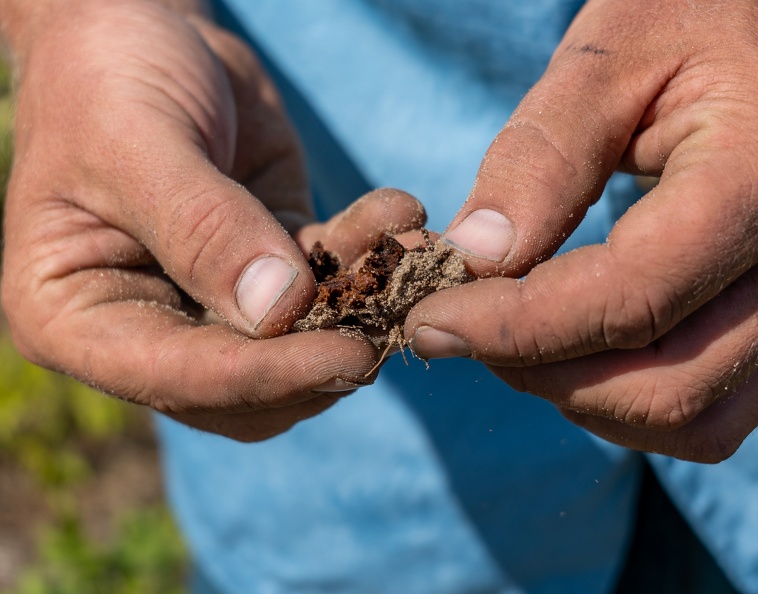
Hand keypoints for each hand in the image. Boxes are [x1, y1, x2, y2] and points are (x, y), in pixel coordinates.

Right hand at [0, 0, 424, 440]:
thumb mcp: (136, 142)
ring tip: (416, 249)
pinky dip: (369, 252)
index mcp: (78, 318)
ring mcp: (213, 298)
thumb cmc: (106, 78)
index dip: (265, 376)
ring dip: (364, 302)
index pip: (177, 376)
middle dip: (325, 353)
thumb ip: (202, 229)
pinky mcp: (270, 261)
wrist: (142, 32)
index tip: (348, 357)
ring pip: (301, 338)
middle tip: (397, 318)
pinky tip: (401, 212)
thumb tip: (279, 311)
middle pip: (248, 383)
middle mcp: (147, 323)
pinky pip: (328, 275)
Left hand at [406, 0, 757, 461]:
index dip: (513, 328)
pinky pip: (710, 403)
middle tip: (464, 325)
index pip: (629, 298)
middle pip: (665, 386)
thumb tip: (474, 261)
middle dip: (542, 371)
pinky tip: (571, 338)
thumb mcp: (611, 54)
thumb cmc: (699, 11)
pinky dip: (624, 393)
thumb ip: (543, 157)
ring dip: (582, 395)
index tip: (428, 322)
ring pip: (692, 417)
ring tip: (513, 332)